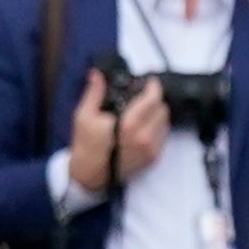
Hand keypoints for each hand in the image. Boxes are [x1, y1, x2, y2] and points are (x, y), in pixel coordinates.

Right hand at [66, 70, 162, 190]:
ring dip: (157, 112)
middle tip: (142, 95)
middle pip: (162, 109)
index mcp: (129, 127)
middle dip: (154, 99)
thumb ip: (94, 93)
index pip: (153, 100)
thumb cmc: (85, 145)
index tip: (150, 81)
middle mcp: (145, 138)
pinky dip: (156, 126)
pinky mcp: (154, 157)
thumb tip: (97, 74)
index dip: (153, 87)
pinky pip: (163, 135)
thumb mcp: (83, 116)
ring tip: (142, 110)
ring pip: (165, 122)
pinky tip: (143, 125)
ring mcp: (152, 149)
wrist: (90, 174)